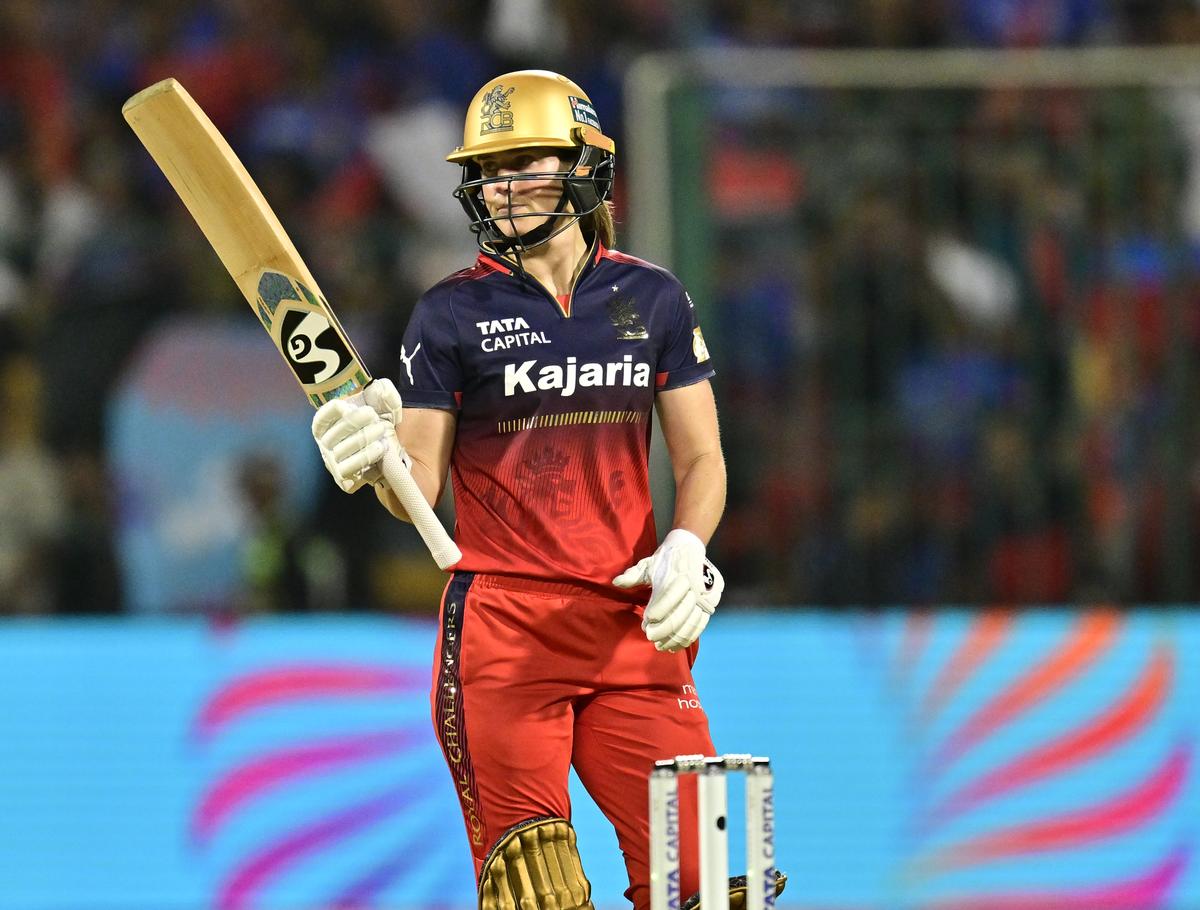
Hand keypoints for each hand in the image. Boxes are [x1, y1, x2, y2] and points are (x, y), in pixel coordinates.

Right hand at [311, 378, 405, 492]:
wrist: (394, 456)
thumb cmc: (380, 427)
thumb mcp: (383, 406)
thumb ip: (383, 393)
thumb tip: (381, 388)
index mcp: (329, 425)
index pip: (322, 418)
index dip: (332, 411)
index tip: (348, 405)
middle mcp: (327, 444)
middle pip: (334, 433)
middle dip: (354, 422)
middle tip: (373, 416)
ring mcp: (334, 462)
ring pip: (342, 451)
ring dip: (363, 439)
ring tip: (381, 431)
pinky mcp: (344, 479)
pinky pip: (348, 470)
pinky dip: (365, 458)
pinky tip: (380, 449)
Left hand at [613, 528, 724, 651]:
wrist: (690, 547)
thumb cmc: (665, 559)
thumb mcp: (648, 564)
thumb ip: (632, 576)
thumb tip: (615, 583)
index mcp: (676, 574)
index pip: (666, 598)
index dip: (655, 614)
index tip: (645, 624)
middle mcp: (693, 586)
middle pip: (679, 615)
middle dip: (664, 630)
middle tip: (651, 638)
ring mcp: (704, 595)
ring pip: (690, 623)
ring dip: (675, 638)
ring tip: (661, 646)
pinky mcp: (711, 603)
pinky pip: (700, 624)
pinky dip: (688, 637)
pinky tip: (676, 645)